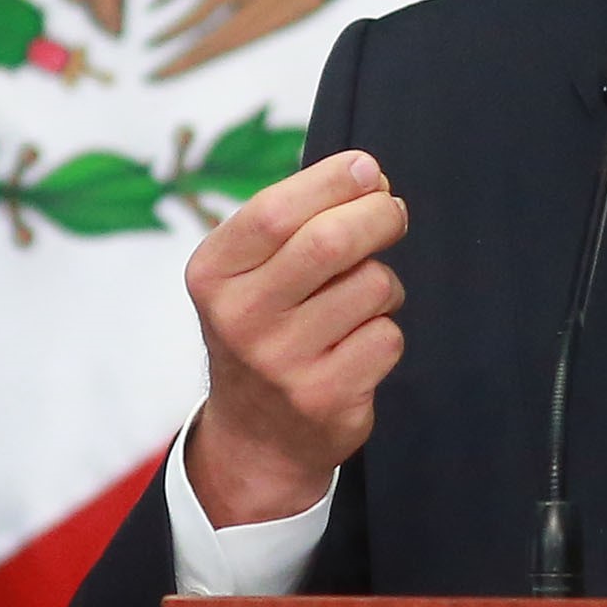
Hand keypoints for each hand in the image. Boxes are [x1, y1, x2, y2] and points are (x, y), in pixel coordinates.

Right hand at [182, 150, 409, 525]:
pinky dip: (386, 330)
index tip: (369, 171)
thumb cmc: (266, 328)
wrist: (257, 435)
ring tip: (362, 299)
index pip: (275, 210)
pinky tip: (360, 344)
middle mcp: (239, 318)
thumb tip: (370, 177)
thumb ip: (298, 221)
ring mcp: (281, 362)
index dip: (334, 181)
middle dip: (378, 215)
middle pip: (330, 241)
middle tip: (392, 214)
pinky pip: (387, 335)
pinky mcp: (324, 398)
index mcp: (213, 274)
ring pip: (371, 285)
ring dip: (384, 283)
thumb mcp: (250, 273)